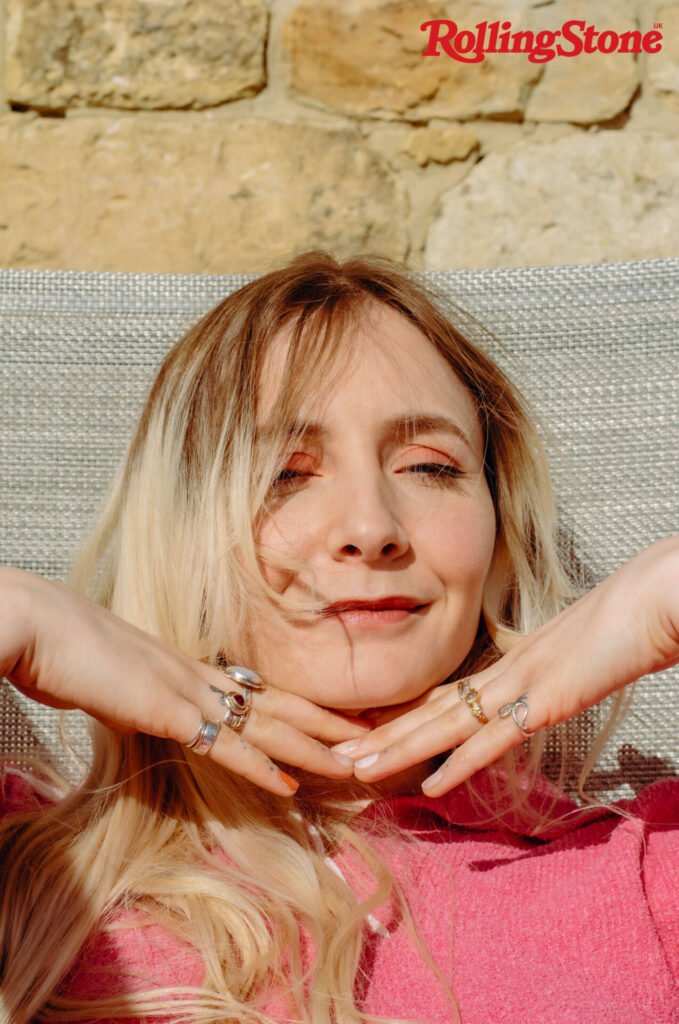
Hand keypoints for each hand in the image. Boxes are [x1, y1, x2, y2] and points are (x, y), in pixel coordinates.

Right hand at [0, 568, 365, 796]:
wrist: (40, 628)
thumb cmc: (66, 651)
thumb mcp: (114, 681)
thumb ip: (140, 698)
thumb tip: (146, 711)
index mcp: (188, 667)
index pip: (257, 690)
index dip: (297, 706)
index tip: (329, 719)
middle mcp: (198, 675)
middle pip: (278, 700)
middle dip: (326, 722)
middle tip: (369, 735)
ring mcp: (187, 690)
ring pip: (267, 722)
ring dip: (312, 747)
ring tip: (352, 762)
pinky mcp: (168, 710)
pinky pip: (224, 744)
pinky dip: (260, 768)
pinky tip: (289, 786)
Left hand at [331, 537, 678, 795]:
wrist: (655, 600)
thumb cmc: (626, 622)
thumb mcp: (577, 653)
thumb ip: (550, 674)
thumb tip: (537, 692)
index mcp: (513, 662)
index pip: (447, 696)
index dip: (405, 718)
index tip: (369, 735)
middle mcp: (507, 671)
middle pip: (432, 710)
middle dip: (382, 736)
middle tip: (334, 755)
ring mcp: (524, 683)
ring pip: (446, 722)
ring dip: (398, 749)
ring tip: (356, 769)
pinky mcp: (547, 698)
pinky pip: (494, 737)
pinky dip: (459, 763)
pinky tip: (429, 785)